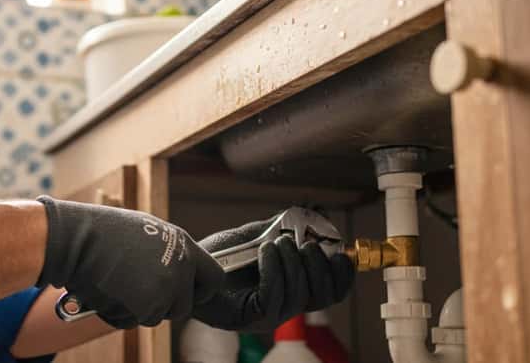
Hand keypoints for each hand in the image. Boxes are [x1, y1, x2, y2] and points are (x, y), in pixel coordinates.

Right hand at [36, 196, 224, 328]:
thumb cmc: (103, 232)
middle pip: (184, 306)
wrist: (79, 238)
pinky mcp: (148, 306)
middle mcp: (181, 267)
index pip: (214, 278)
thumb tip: (173, 269)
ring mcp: (167, 288)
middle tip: (140, 295)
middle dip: (164, 306)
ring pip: (159, 316)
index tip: (188, 293)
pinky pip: (137, 321)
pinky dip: (122, 314)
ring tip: (119, 286)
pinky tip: (109, 293)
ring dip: (140, 309)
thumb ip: (166, 252)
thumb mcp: (147, 232)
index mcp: (183, 245)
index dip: (199, 290)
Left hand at [192, 216, 353, 331]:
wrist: (186, 266)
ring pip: (299, 297)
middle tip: (307, 244)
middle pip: (322, 297)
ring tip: (281, 242)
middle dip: (320, 267)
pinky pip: (273, 298)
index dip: (342, 274)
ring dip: (294, 265)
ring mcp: (268, 315)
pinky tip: (266, 251)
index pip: (331, 291)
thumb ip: (282, 228)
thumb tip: (309, 211)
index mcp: (292, 288)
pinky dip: (274, 270)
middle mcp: (285, 305)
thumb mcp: (255, 237)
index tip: (340, 252)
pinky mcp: (249, 317)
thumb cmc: (219, 256)